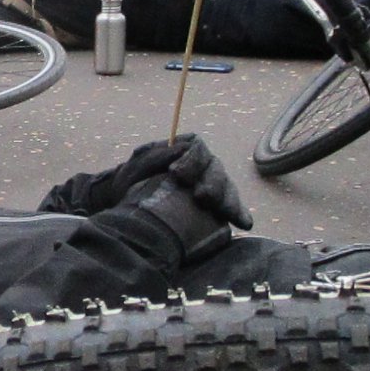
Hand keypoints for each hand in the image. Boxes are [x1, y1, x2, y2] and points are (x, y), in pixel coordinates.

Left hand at [125, 134, 254, 267]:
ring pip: (226, 186)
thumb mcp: (132, 169)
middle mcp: (200, 165)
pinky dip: (238, 213)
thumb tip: (177, 150)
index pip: (196, 147)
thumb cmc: (128, 185)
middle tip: (202, 197)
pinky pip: (230, 206)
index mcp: (182, 150)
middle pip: (215, 168)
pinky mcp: (213, 206)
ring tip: (227, 213)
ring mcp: (209, 184)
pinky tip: (244, 223)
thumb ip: (152, 157)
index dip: (191, 159)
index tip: (176, 174)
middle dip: (212, 182)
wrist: (125, 210)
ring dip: (228, 199)